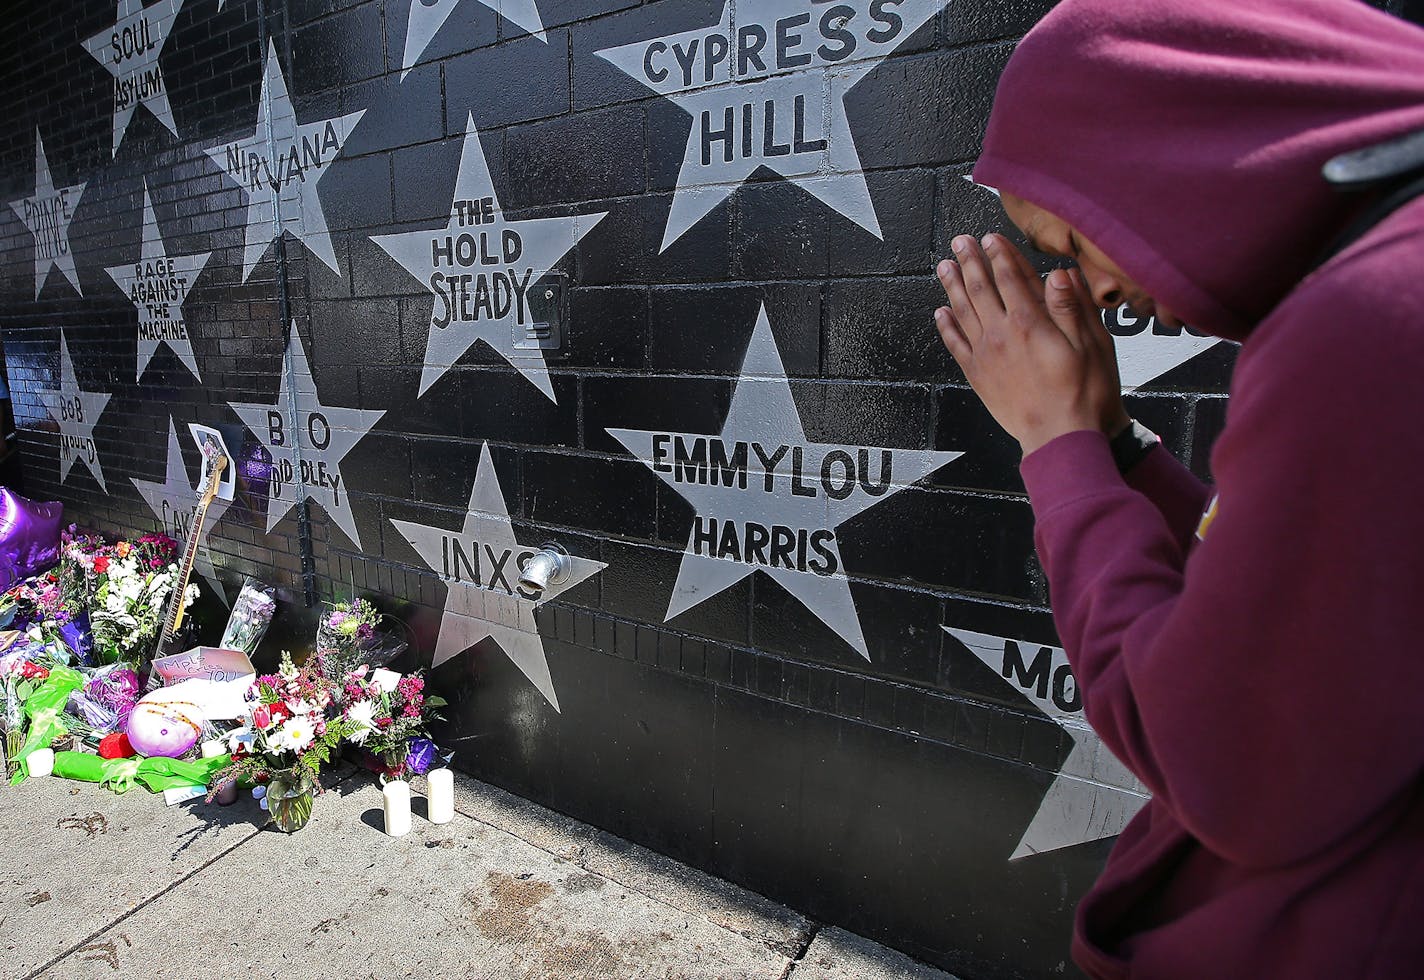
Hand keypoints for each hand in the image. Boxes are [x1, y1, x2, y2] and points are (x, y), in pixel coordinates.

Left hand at [934, 234, 1130, 456]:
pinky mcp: (979, 376)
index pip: (1011, 277)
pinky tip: (941, 312)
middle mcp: (1002, 334)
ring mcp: (986, 355)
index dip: (1000, 254)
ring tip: (944, 265)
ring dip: (953, 285)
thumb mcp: (1092, 344)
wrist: (1061, 437)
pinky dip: (946, 326)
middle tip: (960, 241)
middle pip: (981, 288)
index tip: (991, 237)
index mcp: (1031, 321)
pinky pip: (955, 345)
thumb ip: (1072, 306)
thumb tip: (1059, 272)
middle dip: (970, 261)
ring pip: (963, 311)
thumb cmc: (1085, 393)